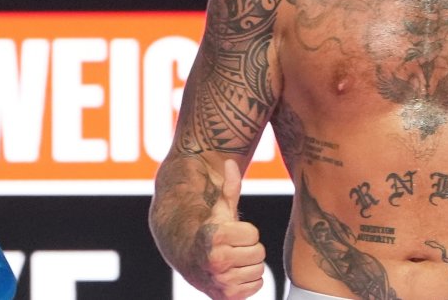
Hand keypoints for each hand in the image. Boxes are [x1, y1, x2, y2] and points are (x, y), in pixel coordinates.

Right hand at [198, 159, 265, 299]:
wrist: (188, 260)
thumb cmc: (209, 230)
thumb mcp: (219, 209)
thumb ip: (229, 187)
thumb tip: (231, 162)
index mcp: (215, 238)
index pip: (254, 235)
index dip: (245, 232)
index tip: (231, 233)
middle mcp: (216, 262)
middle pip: (259, 253)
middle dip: (248, 249)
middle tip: (232, 248)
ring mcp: (221, 282)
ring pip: (259, 270)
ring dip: (248, 265)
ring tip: (231, 261)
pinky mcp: (227, 297)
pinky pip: (256, 286)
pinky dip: (248, 281)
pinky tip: (232, 275)